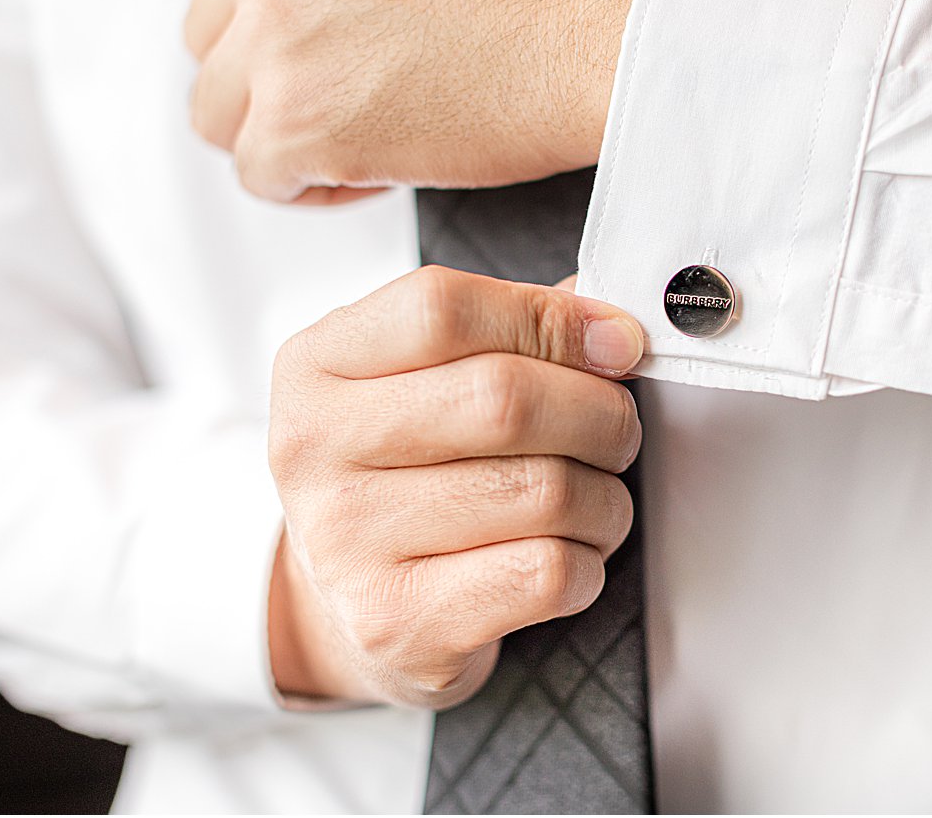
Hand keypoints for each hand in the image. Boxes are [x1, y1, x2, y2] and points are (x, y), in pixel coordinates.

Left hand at [185, 0, 664, 203]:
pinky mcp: (296, 121)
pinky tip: (379, 174)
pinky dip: (312, 188)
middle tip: (350, 106)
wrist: (605, 26)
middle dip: (272, 83)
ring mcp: (274, 36)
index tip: (308, 52)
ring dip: (284, 137)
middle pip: (209, 43)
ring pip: (221, 115)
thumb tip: (309, 22)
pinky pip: (260, 175)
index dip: (257, 20)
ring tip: (367, 144)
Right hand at [265, 265, 645, 706]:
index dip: (552, 320)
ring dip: (605, 496)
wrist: (359, 600)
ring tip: (593, 500)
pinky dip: (588, 561)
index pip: (445, 309)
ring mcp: (345, 542)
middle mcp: (314, 448)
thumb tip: (613, 327)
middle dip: (600, 413)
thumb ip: (517, 328)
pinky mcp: (395, 622)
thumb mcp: (432, 375)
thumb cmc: (410, 469)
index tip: (614, 342)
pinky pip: (546, 572)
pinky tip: (567, 554)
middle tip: (617, 429)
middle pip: (504, 400)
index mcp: (318, 363)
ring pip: (545, 491)